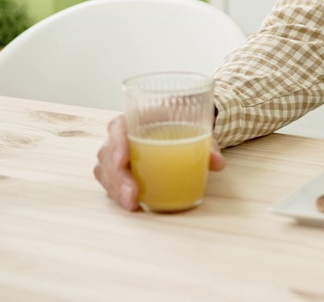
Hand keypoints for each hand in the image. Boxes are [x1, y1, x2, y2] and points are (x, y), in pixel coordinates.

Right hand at [93, 115, 226, 209]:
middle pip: (107, 154)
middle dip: (117, 177)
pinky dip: (118, 194)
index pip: (117, 126)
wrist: (179, 125)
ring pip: (105, 171)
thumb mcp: (196, 127)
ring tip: (132, 204)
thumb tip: (218, 163)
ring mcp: (117, 155)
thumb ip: (207, 144)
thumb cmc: (180, 123)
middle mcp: (121, 136)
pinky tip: (132, 205)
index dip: (117, 142)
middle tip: (132, 193)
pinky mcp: (120, 171)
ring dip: (116, 189)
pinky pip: (110, 182)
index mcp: (136, 118)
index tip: (123, 160)